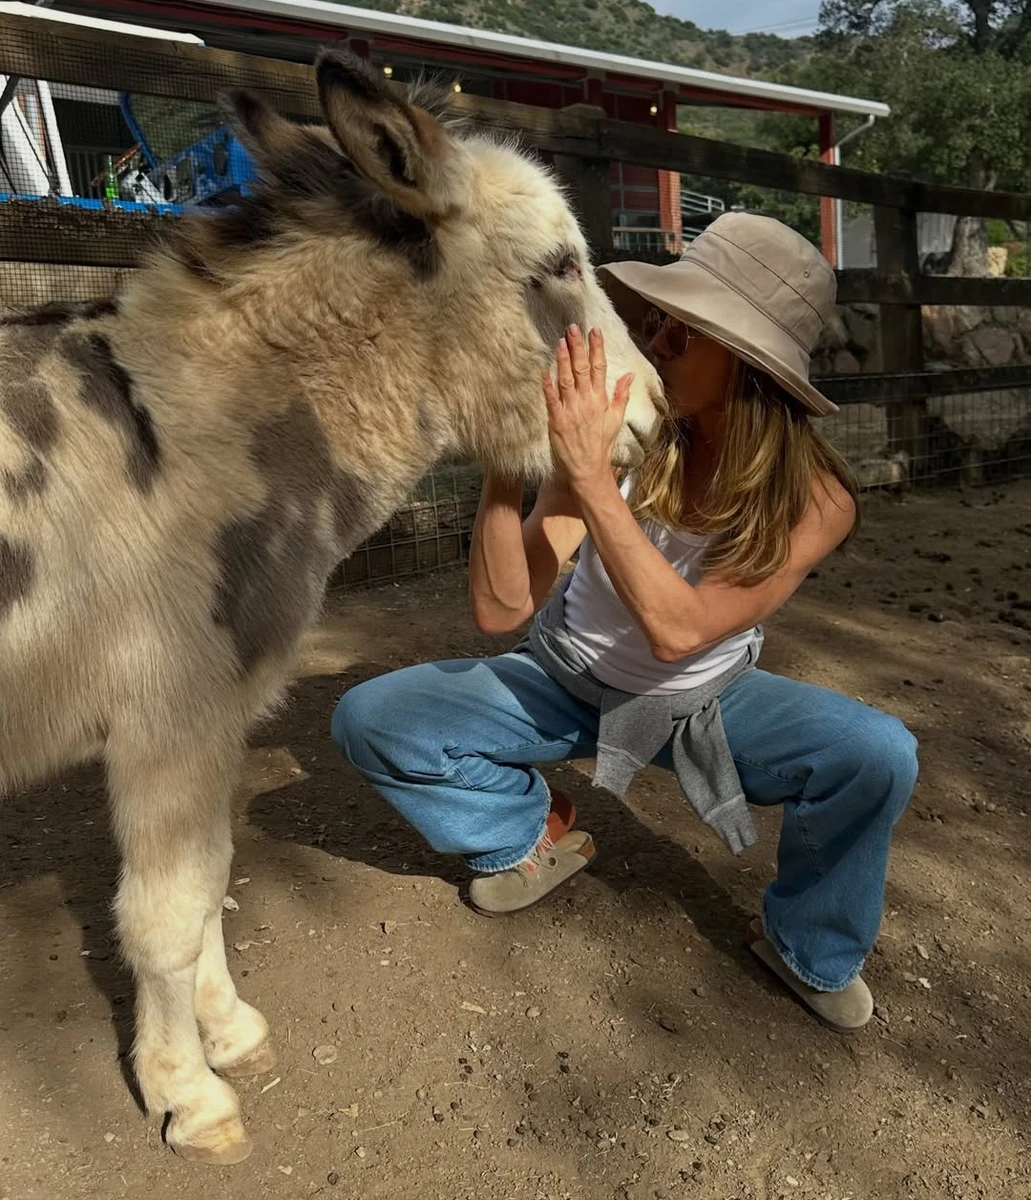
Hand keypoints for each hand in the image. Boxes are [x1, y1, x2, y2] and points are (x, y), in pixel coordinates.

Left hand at [543, 325, 632, 491]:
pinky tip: (545, 369)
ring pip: (566, 379)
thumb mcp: (616, 419)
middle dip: (578, 346)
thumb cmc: (602, 444)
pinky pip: (551, 398)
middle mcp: (586, 402)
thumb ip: (621, 395)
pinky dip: (547, 383)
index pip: (599, 368)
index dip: (597, 348)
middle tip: (573, 327)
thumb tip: (628, 375)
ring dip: (563, 359)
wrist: (588, 468)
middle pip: (582, 369)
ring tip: (560, 341)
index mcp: (601, 399)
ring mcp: (571, 410)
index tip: (594, 331)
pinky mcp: (557, 420)